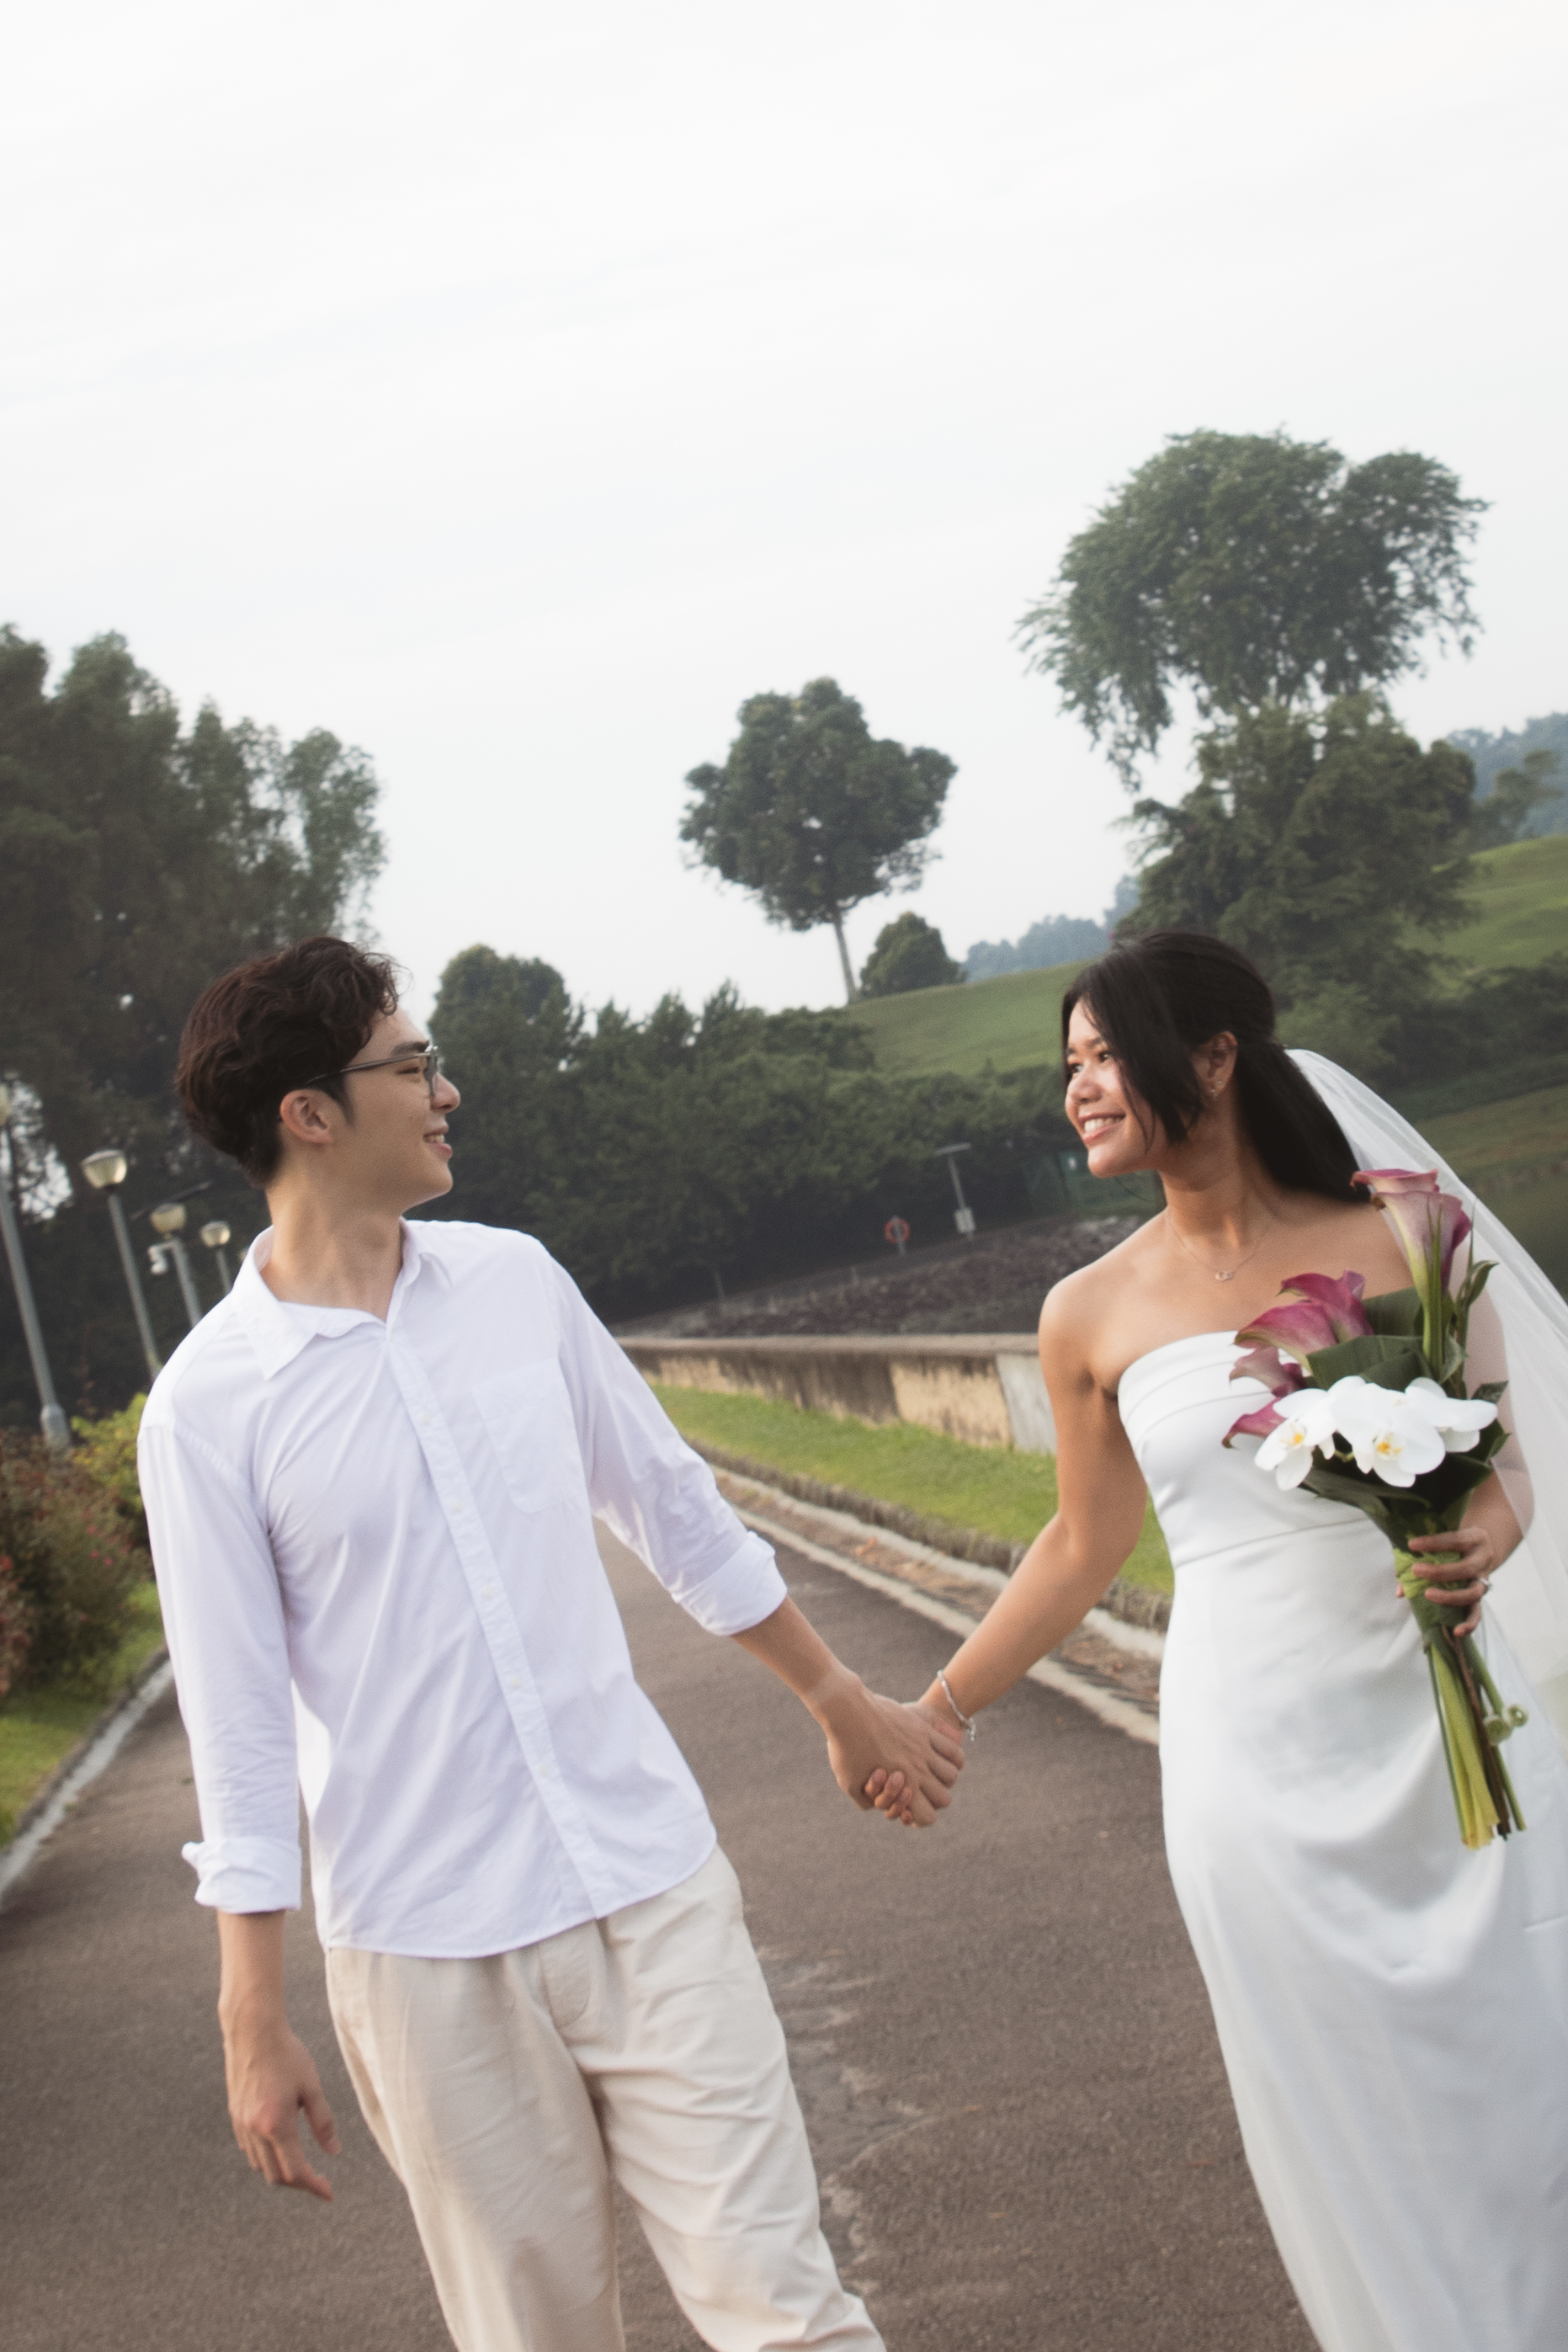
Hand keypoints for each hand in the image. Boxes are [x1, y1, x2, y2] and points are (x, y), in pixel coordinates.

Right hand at [221, 2010, 340, 2200]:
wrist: (252, 2032)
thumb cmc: (287, 2054)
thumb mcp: (311, 2086)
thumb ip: (323, 2122)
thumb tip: (333, 2151)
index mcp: (276, 2125)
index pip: (296, 2171)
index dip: (313, 2186)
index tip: (329, 2193)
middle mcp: (255, 2131)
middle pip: (277, 2176)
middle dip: (299, 2183)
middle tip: (320, 2181)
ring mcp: (241, 2125)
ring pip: (261, 2166)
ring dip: (281, 2172)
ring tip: (302, 2166)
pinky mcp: (235, 2116)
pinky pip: (250, 2150)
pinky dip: (266, 2158)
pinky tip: (280, 2148)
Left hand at [816, 1676, 963, 1825]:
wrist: (849, 1710)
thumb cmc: (844, 1748)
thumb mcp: (848, 1783)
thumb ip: (865, 1800)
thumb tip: (876, 1806)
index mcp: (901, 1787)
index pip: (928, 1818)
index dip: (920, 1817)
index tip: (910, 1807)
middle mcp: (918, 1770)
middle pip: (945, 1798)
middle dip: (934, 1799)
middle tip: (920, 1790)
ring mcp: (923, 1749)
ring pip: (952, 1773)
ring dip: (944, 1777)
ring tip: (932, 1772)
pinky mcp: (924, 1729)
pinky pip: (953, 1749)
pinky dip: (953, 1757)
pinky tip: (942, 1756)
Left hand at [1405, 1525, 1498, 1638]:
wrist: (1484, 1548)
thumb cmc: (1454, 1543)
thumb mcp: (1443, 1540)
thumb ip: (1420, 1557)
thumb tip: (1400, 1591)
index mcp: (1474, 1538)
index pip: (1454, 1539)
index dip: (1433, 1543)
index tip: (1411, 1545)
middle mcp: (1482, 1560)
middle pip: (1465, 1568)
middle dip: (1439, 1571)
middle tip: (1416, 1570)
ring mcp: (1483, 1580)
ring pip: (1473, 1593)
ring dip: (1450, 1597)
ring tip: (1428, 1594)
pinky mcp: (1480, 1597)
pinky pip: (1477, 1613)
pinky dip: (1469, 1624)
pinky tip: (1456, 1631)